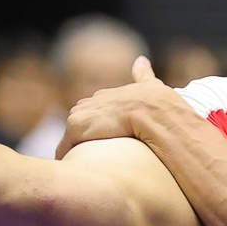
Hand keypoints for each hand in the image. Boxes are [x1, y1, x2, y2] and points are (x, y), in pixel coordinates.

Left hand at [58, 56, 194, 156]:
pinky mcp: (77, 128)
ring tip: (78, 162)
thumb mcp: (152, 86)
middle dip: (83, 132)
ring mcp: (83, 114)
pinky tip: (73, 166)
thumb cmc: (160, 105)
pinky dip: (67, 155)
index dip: (99, 120)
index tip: (102, 134)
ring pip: (72, 132)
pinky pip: (66, 146)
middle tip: (91, 150)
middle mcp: (93, 101)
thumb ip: (144, 74)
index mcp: (110, 94)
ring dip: (74, 145)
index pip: (96, 106)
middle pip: (81, 117)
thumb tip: (141, 60)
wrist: (157, 114)